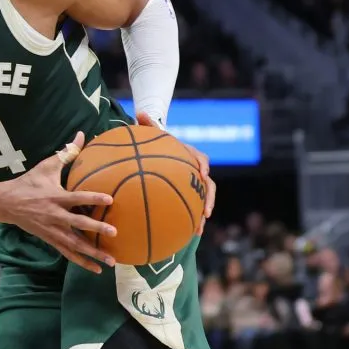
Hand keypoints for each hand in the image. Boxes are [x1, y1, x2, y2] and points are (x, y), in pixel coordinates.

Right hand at [0, 132, 116, 273]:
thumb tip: (82, 134)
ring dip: (93, 253)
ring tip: (111, 260)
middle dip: (96, 229)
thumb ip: (66, 152)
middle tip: (114, 232)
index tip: (110, 199)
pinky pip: (68, 253)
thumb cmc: (29, 182)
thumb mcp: (46, 166)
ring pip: (75, 244)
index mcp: (56, 196)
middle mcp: (55, 215)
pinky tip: (96, 269)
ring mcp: (53, 230)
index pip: (77, 197)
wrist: (6, 203)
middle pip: (78, 223)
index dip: (93, 198)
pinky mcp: (50, 239)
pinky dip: (82, 262)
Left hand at [136, 112, 214, 233]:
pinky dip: (189, 221)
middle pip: (208, 185)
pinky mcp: (186, 196)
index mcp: (189, 156)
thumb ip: (146, 124)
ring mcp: (192, 185)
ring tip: (198, 230)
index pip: (201, 159)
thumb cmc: (153, 143)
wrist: (157, 153)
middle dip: (209, 199)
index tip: (202, 173)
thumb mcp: (148, 134)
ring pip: (203, 201)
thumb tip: (140, 112)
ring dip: (202, 215)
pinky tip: (184, 236)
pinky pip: (190, 209)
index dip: (202, 166)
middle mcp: (195, 171)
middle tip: (206, 211)